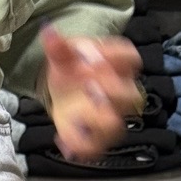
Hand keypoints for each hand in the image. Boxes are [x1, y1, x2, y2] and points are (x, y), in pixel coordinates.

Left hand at [38, 21, 143, 163]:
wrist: (64, 90)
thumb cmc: (72, 68)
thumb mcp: (64, 54)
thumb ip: (59, 47)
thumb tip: (48, 32)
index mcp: (118, 65)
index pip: (131, 60)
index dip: (115, 61)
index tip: (91, 62)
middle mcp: (121, 92)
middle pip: (131, 97)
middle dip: (109, 92)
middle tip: (86, 87)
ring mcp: (111, 116)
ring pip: (115, 126)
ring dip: (93, 122)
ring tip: (73, 115)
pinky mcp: (97, 137)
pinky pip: (95, 148)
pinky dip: (78, 146)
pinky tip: (61, 137)